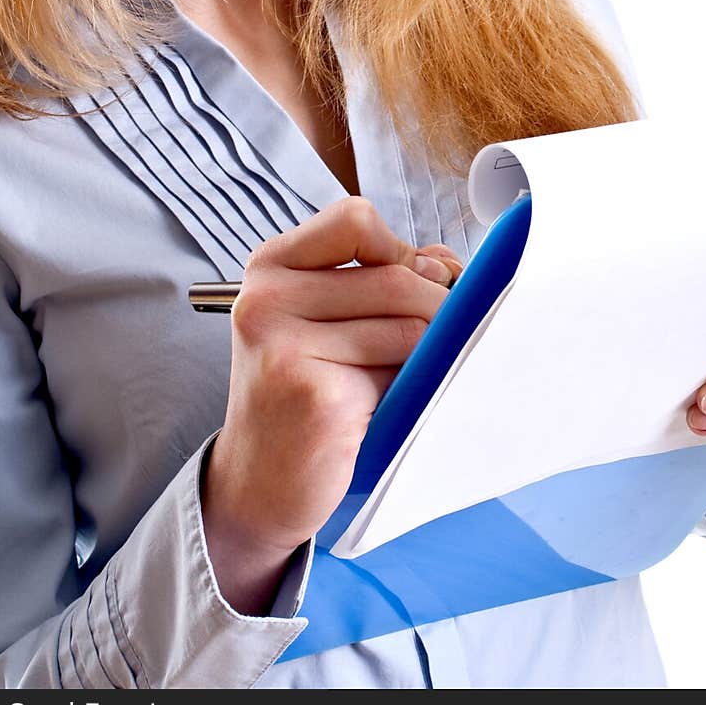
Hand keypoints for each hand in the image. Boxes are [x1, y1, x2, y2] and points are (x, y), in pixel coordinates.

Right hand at [201, 196, 461, 606]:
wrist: (258, 485)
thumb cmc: (303, 395)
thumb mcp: (325, 319)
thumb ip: (381, 277)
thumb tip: (448, 263)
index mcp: (269, 268)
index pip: (355, 219)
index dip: (399, 249)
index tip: (410, 282)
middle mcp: (267, 300)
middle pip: (397, 275)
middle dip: (435, 308)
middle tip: (428, 344)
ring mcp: (285, 347)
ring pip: (410, 322)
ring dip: (426, 353)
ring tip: (395, 379)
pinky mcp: (316, 394)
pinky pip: (403, 369)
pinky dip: (412, 387)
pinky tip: (383, 407)